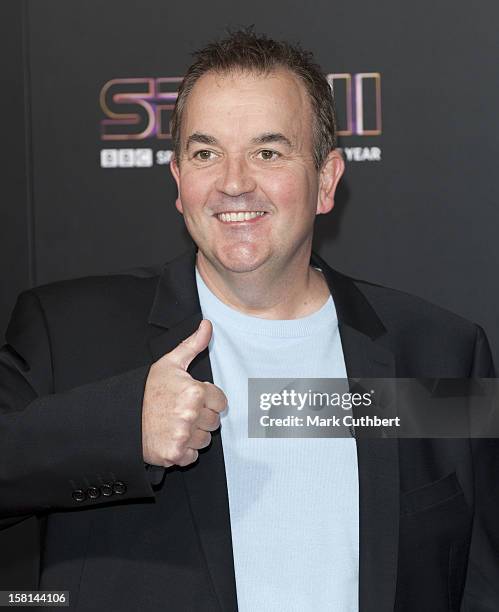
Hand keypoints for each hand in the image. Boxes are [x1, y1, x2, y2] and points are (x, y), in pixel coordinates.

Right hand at [141, 319, 226, 467]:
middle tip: (181, 412)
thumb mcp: (170, 363)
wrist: (121, 416)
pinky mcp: (174, 454)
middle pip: (214, 422)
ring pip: (204, 440)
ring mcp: (183, 436)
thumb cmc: (146, 390)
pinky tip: (170, 438)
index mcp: (195, 392)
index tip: (194, 400)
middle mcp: (191, 414)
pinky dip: (183, 451)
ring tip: (175, 424)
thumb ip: (193, 345)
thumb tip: (207, 326)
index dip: (209, 400)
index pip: (221, 402)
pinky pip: (191, 455)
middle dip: (201, 418)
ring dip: (193, 435)